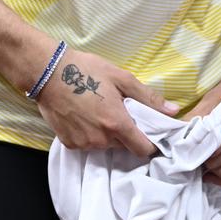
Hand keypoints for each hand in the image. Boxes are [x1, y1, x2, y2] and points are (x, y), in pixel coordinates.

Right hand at [32, 47, 174, 157]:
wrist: (48, 72)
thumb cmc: (86, 70)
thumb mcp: (121, 78)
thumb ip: (148, 97)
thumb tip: (173, 111)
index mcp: (117, 124)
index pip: (143, 149)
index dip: (150, 143)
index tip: (149, 133)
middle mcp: (101, 140)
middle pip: (124, 146)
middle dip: (126, 133)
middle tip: (119, 111)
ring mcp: (84, 144)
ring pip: (105, 145)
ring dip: (107, 133)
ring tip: (99, 111)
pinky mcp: (69, 144)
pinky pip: (87, 144)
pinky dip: (90, 134)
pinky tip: (84, 116)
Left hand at [193, 51, 220, 186]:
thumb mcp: (219, 92)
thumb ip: (199, 114)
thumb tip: (177, 131)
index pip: (208, 148)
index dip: (192, 152)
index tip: (181, 151)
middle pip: (217, 163)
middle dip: (200, 162)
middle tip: (188, 157)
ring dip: (211, 171)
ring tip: (200, 162)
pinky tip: (214, 174)